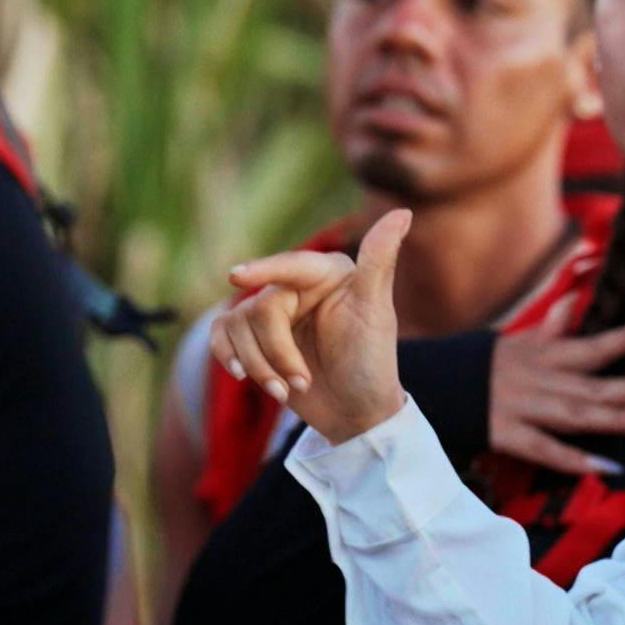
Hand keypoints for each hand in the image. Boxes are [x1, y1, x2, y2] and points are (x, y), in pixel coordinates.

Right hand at [210, 209, 410, 444]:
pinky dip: (228, 357)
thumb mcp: (377, 312)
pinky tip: (242, 376)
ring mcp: (272, 311)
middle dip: (277, 352)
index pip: (290, 266)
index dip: (264, 269)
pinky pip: (221, 334)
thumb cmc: (372, 362)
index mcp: (327, 271)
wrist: (355, 412)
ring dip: (259, 365)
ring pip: (237, 325)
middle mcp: (297, 285)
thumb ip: (380, 261)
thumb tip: (402, 212)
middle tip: (301, 381)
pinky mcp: (252, 336)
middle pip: (261, 308)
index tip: (235, 276)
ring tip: (287, 391)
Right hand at [490, 300, 624, 474]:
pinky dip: (577, 459)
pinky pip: (547, 450)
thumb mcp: (517, 342)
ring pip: (580, 415)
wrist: (432, 384)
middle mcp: (541, 379)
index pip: (600, 342)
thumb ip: (550, 328)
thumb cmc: (484, 365)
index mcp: (547, 354)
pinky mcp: (508, 435)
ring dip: (621, 418)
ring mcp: (526, 408)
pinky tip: (608, 467)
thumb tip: (572, 303)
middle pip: (597, 384)